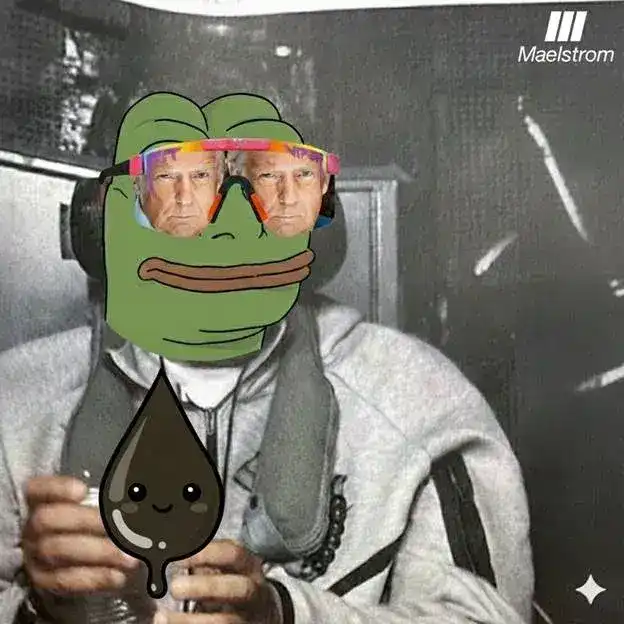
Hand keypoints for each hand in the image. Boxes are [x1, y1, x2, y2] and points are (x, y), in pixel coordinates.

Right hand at [21, 475, 139, 594]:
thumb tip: (133, 494)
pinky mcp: (42, 580)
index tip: (82, 490)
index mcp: (39, 500)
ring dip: (98, 553)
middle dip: (86, 521)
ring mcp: (33, 554)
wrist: (66, 556)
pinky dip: (94, 578)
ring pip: (57, 551)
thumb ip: (106, 498)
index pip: (38, 488)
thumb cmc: (85, 519)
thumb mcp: (93, 503)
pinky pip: (65, 580)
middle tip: (119, 527)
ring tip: (129, 558)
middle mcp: (31, 526)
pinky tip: (118, 576)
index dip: (57, 488)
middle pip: (47, 519)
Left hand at [154, 539, 281, 623]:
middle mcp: (253, 592)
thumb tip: (171, 556)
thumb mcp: (227, 567)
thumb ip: (206, 560)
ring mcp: (247, 617)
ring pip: (225, 621)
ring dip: (191, 621)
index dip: (207, 554)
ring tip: (162, 617)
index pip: (234, 554)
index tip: (180, 558)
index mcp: (248, 567)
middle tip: (175, 587)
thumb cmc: (234, 584)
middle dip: (206, 587)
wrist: (260, 614)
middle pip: (238, 588)